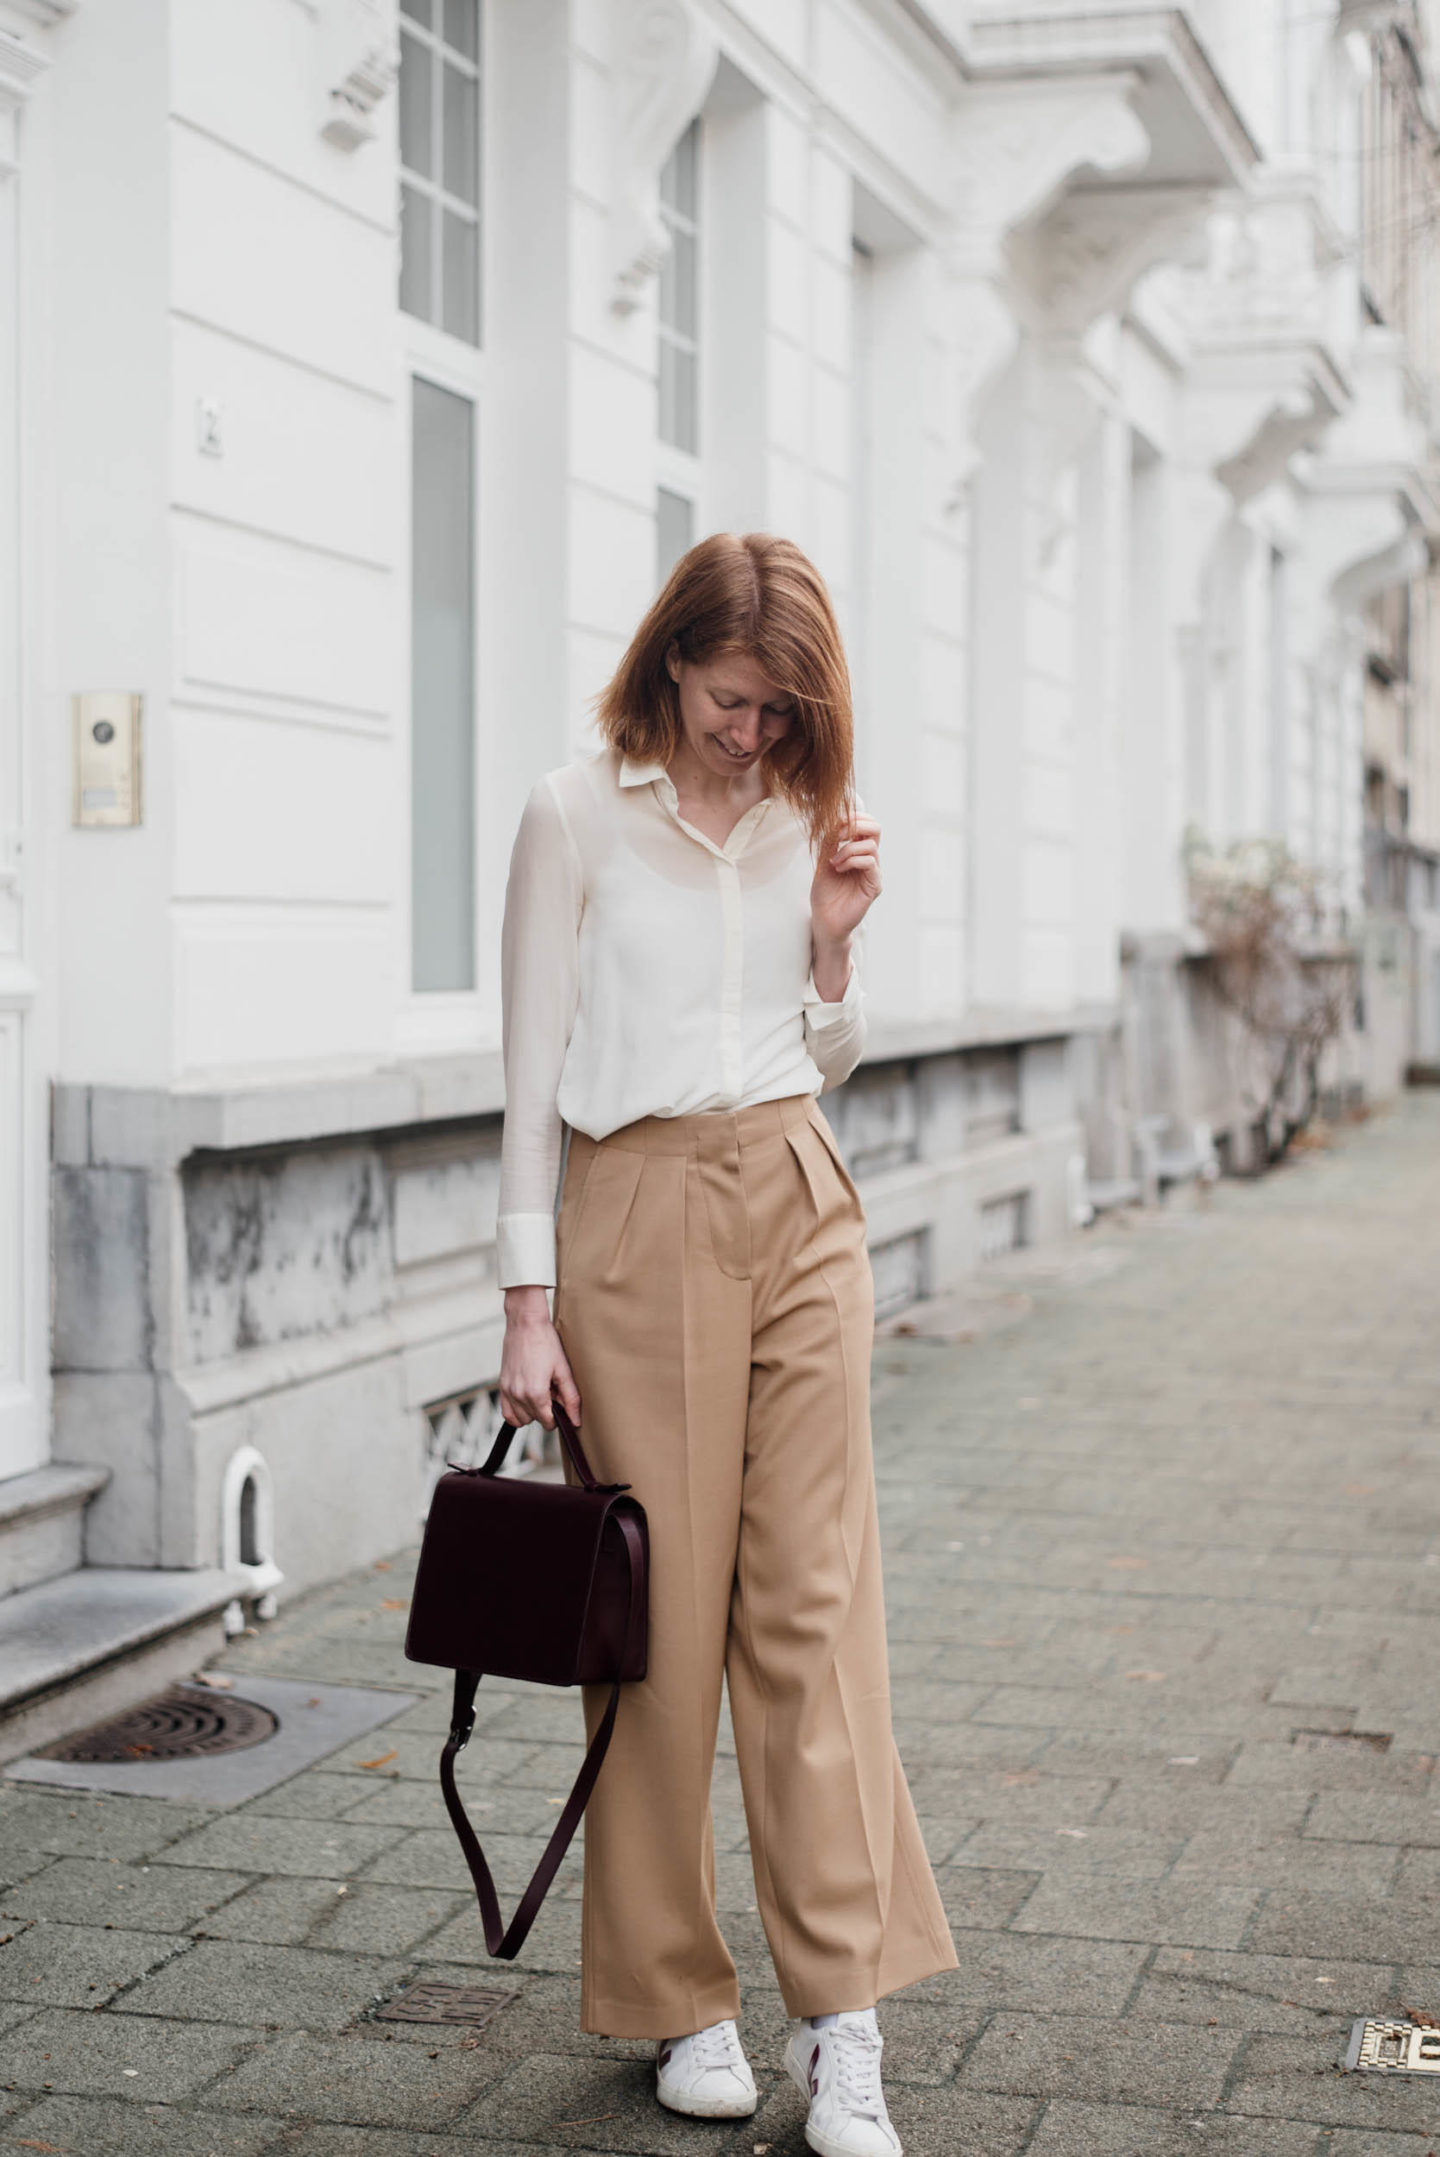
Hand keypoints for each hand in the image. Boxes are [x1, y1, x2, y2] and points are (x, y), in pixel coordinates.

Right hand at [500, 1287, 581, 1429]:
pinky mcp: (502, 1385)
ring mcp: (507, 1390)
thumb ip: (571, 1398)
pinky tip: (527, 1398)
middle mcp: (518, 1394)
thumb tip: (575, 1421)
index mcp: (535, 1392)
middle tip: (552, 1392)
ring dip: (531, 1412)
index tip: (562, 1404)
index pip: (547, 1422)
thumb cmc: (546, 1342)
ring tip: (540, 1394)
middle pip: (534, 1420)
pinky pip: (506, 1412)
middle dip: (545, 1411)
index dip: (558, 1417)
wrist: (525, 1323)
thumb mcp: (563, 1370)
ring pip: (519, 1419)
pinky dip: (516, 1411)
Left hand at [810, 811, 881, 952]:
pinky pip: (870, 862)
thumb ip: (830, 842)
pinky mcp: (875, 885)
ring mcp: (874, 872)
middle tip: (838, 833)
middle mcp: (869, 859)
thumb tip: (835, 820)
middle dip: (856, 824)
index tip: (835, 821)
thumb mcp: (823, 861)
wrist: (824, 920)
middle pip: (876, 828)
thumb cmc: (824, 893)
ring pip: (870, 845)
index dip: (852, 816)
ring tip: (833, 861)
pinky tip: (838, 869)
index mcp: (858, 851)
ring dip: (848, 848)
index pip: (865, 824)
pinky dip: (852, 860)